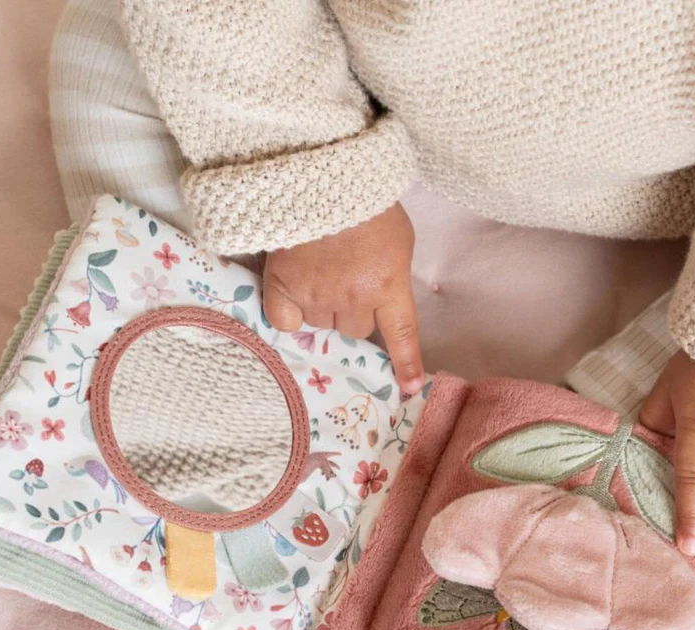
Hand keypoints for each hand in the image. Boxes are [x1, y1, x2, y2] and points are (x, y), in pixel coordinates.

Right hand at [263, 202, 424, 392]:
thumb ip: (391, 275)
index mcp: (388, 283)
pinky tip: (292, 291)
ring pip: (321, 325)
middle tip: (345, 281)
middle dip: (352, 312)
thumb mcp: (397, 238)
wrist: (320, 174)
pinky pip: (286, 322)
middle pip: (354, 330)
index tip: (410, 389)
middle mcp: (353, 297)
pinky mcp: (283, 288)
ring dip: (322, 308)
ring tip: (319, 273)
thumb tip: (382, 304)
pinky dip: (289, 313)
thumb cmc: (365, 202)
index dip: (406, 364)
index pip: (401, 335)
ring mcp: (316, 295)